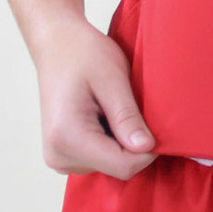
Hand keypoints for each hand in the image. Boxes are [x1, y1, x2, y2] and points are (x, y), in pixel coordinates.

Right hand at [32, 16, 155, 179]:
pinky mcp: (64, 154)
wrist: (57, 44)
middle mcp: (58, 155)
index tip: (155, 121)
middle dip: (134, 142)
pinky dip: (111, 139)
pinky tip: (105, 114)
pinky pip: (100, 158)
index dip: (148, 149)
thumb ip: (127, 116)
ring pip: (111, 164)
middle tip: (129, 105)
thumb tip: (146, 148)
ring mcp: (59, 158)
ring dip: (122, 140)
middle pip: (118, 167)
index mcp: (68, 137)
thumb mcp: (112, 78)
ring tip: (113, 106)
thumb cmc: (83, 54)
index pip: (123, 166)